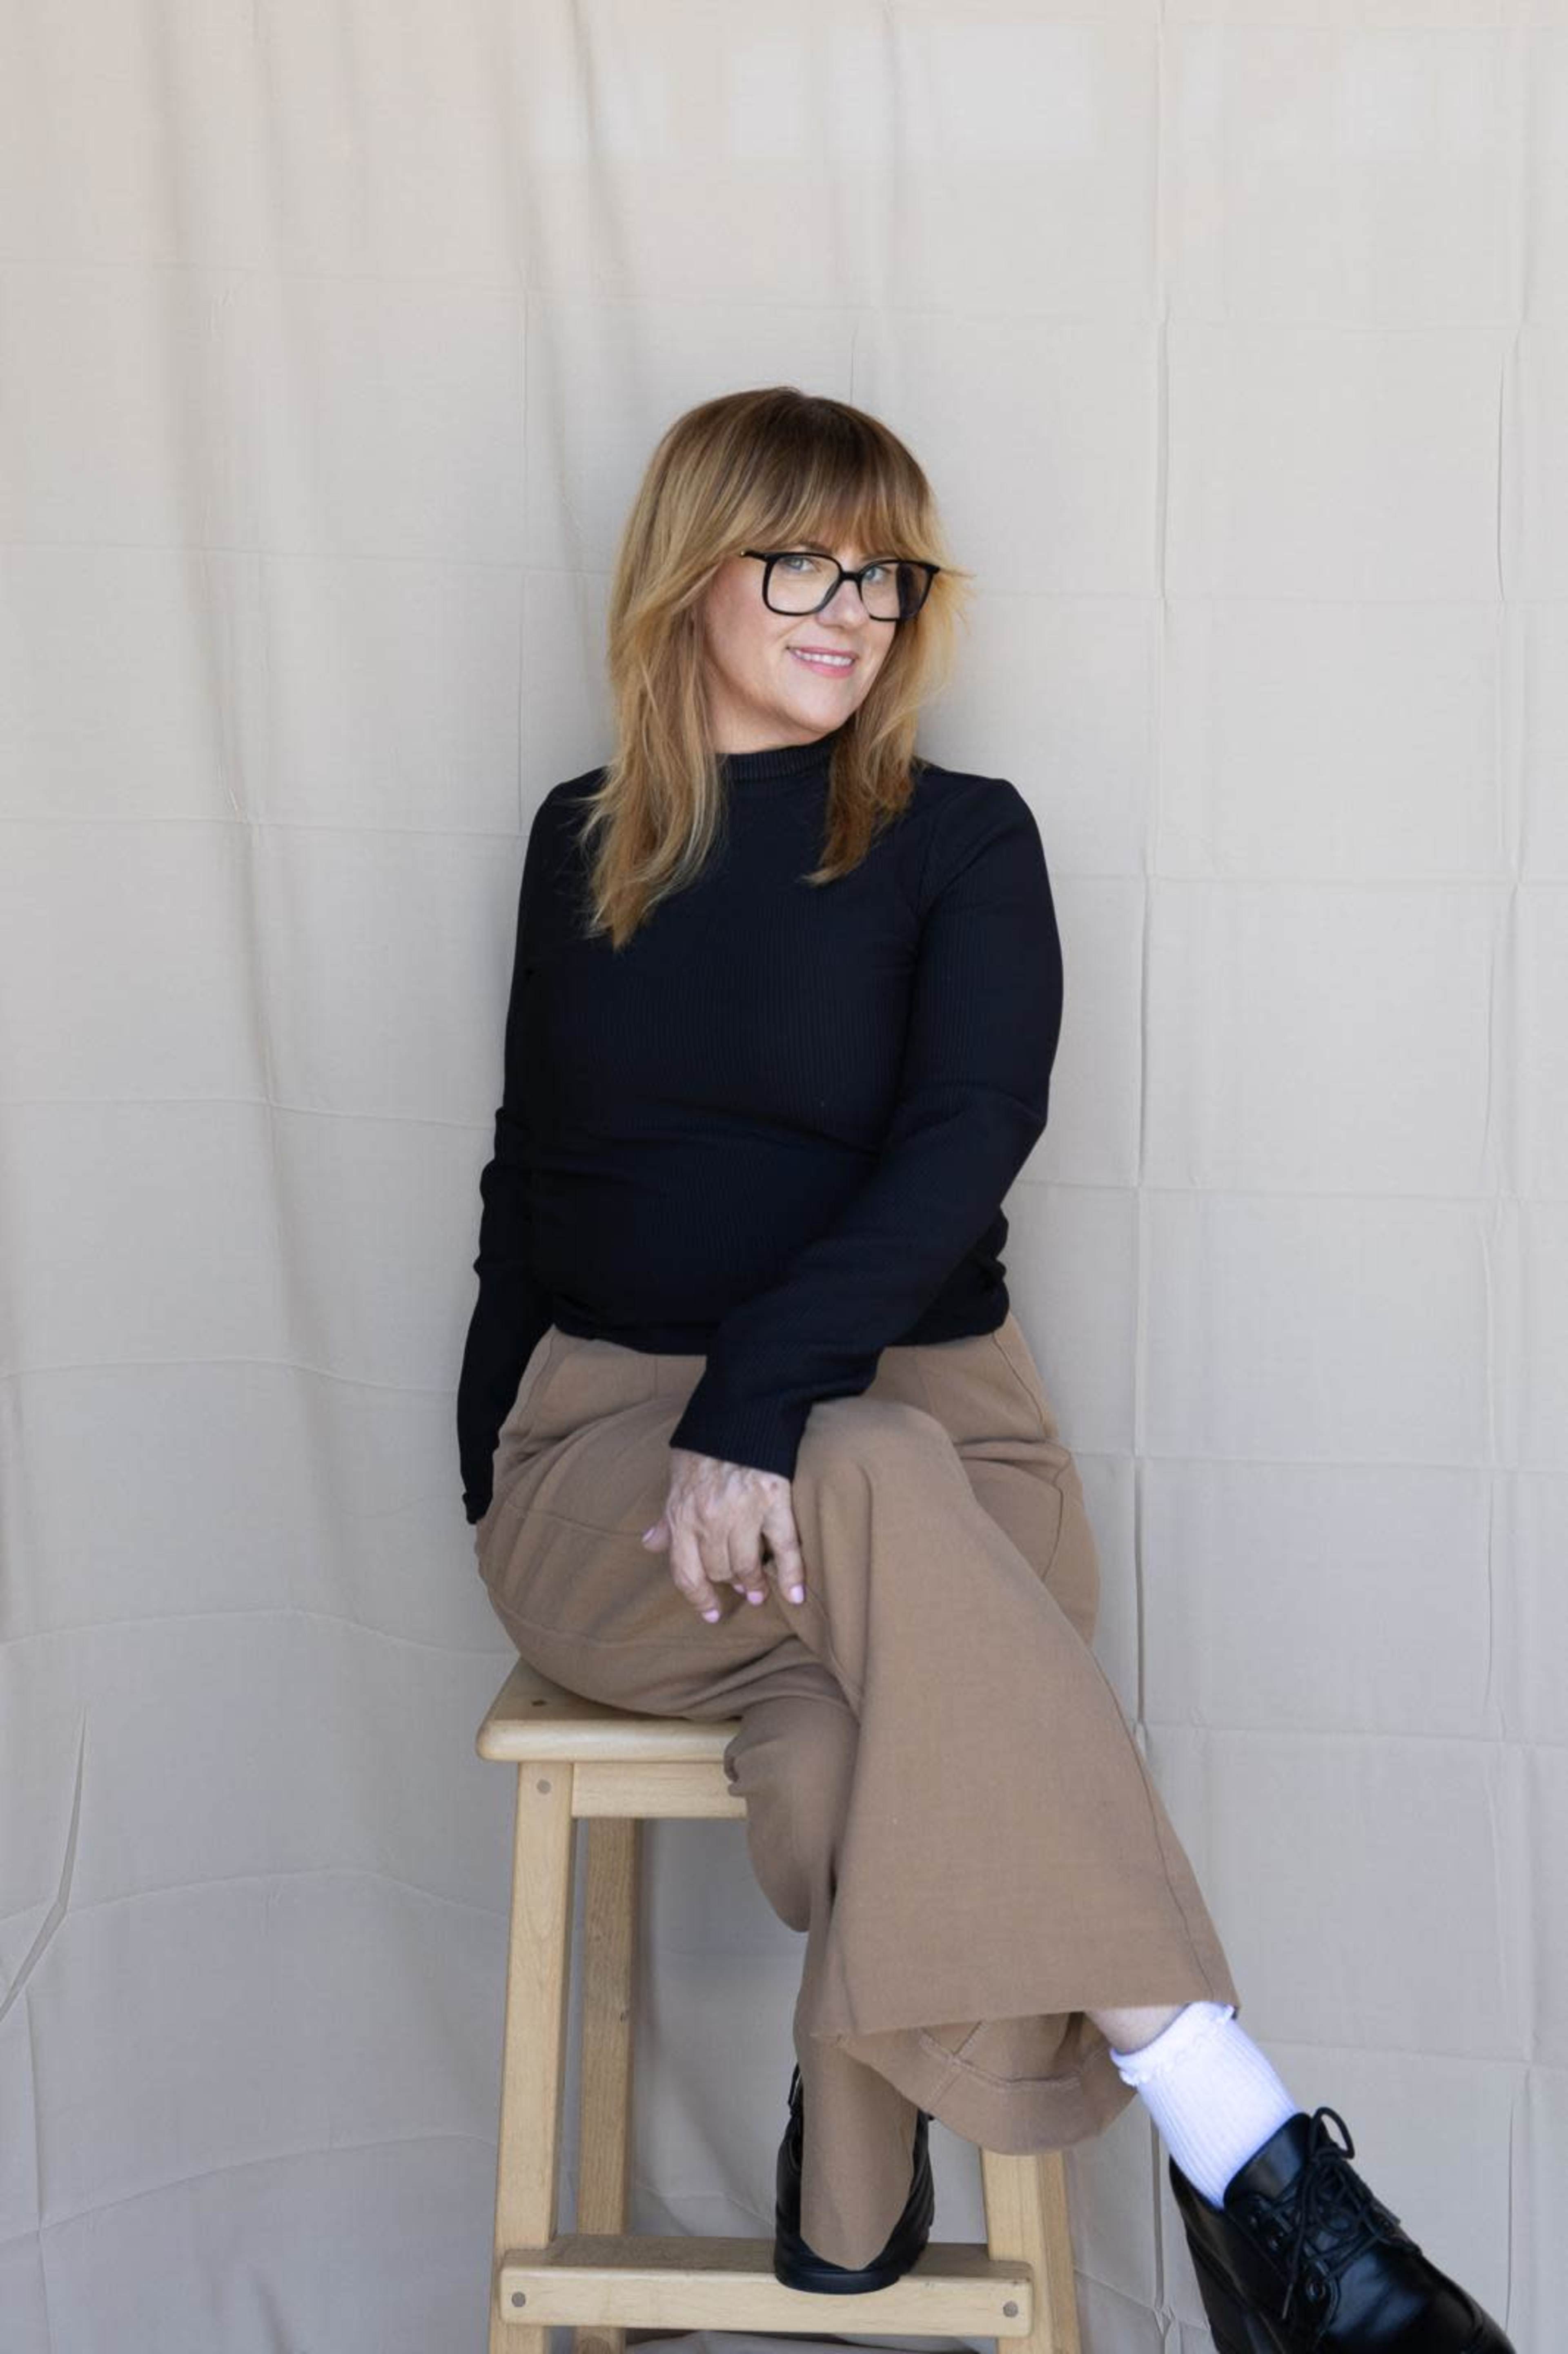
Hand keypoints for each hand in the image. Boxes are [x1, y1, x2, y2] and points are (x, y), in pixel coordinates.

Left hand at [641, 1446, 806, 1621]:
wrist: (740, 1409)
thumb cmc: (706, 1444)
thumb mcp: (676, 1478)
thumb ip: (667, 1516)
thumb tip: (650, 1544)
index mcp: (682, 1515)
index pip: (685, 1572)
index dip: (698, 1598)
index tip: (710, 1613)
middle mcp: (709, 1520)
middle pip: (718, 1570)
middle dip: (728, 1581)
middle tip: (738, 1586)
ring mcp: (743, 1513)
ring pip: (747, 1565)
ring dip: (754, 1583)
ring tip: (759, 1592)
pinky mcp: (774, 1503)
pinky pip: (785, 1549)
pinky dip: (791, 1575)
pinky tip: (794, 1595)